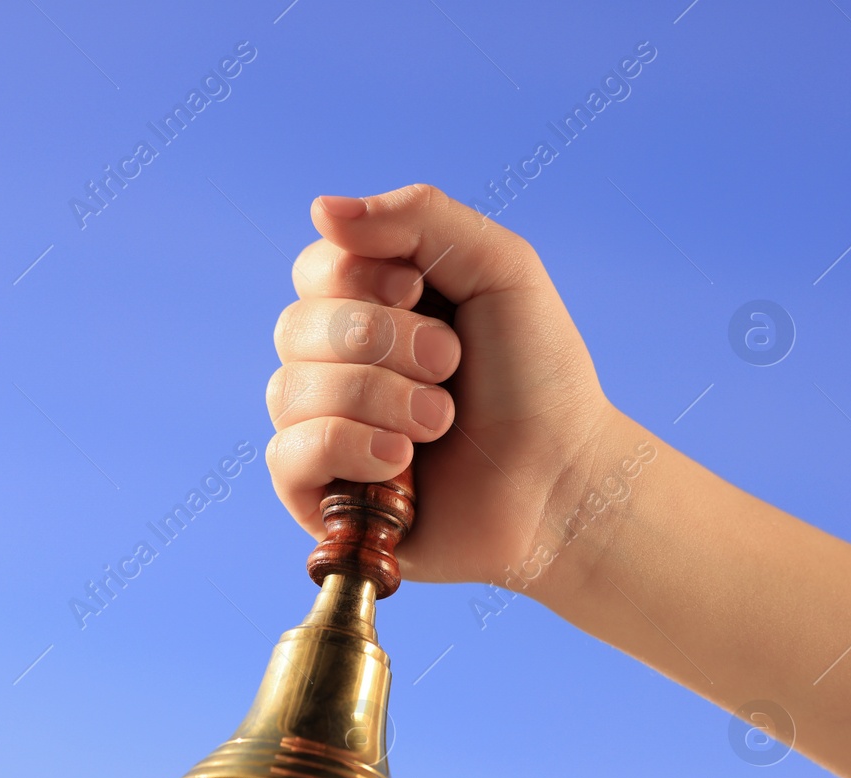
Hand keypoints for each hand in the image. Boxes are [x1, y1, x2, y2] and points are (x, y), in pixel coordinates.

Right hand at [266, 183, 619, 589]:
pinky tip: (400, 465)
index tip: (421, 293)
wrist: (562, 482)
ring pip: (290, 391)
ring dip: (379, 399)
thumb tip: (319, 208)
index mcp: (369, 308)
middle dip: (383, 343)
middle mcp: (334, 366)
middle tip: (451, 367)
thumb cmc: (537, 379)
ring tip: (440, 423)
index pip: (314, 269)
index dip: (358, 277)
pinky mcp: (317, 495)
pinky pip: (288, 454)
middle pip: (296, 328)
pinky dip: (350, 448)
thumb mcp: (499, 268)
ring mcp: (321, 431)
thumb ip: (420, 217)